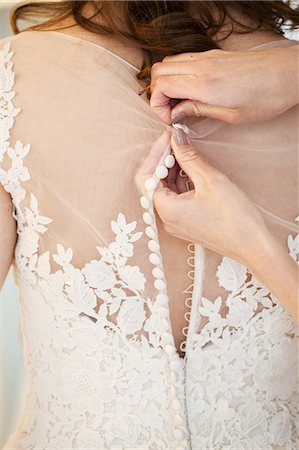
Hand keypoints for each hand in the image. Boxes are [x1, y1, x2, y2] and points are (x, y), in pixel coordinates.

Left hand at [137, 128, 269, 267]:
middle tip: (177, 141)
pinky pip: (175, 198)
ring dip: (172, 170)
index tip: (169, 137)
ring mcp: (175, 222)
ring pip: (165, 190)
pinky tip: (191, 168)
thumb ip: (189, 157)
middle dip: (162, 160)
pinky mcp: (185, 223)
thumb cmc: (234, 217)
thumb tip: (176, 137)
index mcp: (166, 210)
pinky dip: (180, 182)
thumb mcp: (210, 180)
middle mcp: (165, 219)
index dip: (155, 154)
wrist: (253, 246)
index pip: (146, 177)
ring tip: (186, 152)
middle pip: (152, 183)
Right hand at [150, 46, 298, 123]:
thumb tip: (176, 113)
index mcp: (205, 83)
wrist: (289, 73)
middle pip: (159, 71)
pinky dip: (178, 75)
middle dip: (158, 94)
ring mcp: (207, 57)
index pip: (161, 85)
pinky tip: (190, 92)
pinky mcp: (214, 56)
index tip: (169, 119)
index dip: (157, 105)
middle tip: (171, 112)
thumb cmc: (266, 97)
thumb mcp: (231, 115)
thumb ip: (198, 110)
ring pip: (169, 63)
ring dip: (166, 83)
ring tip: (180, 103)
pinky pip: (184, 61)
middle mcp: (202, 66)